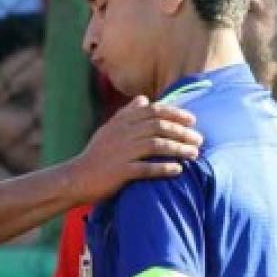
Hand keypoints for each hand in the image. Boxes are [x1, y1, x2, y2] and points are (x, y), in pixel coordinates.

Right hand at [65, 95, 200, 202]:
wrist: (77, 177)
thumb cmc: (96, 154)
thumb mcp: (109, 129)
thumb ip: (127, 113)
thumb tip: (144, 99)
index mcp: (121, 122)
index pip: (153, 111)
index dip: (175, 114)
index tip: (192, 120)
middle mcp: (123, 134)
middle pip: (158, 127)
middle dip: (182, 132)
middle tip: (199, 139)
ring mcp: (121, 153)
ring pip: (156, 145)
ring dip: (178, 149)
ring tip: (194, 154)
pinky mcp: (120, 171)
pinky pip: (146, 168)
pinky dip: (163, 168)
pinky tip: (178, 170)